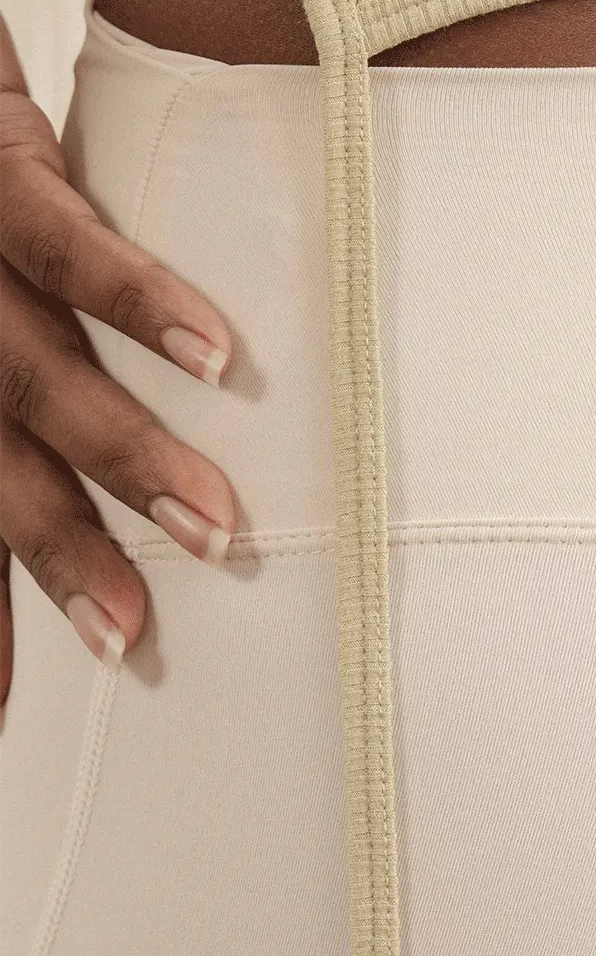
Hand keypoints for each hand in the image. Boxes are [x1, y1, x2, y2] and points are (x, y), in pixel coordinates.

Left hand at [0, 12, 236, 705]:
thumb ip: (41, 372)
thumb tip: (117, 477)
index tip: (12, 712)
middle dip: (60, 558)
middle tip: (132, 637)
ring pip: (34, 377)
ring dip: (126, 459)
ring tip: (214, 527)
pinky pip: (68, 243)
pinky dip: (143, 301)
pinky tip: (215, 355)